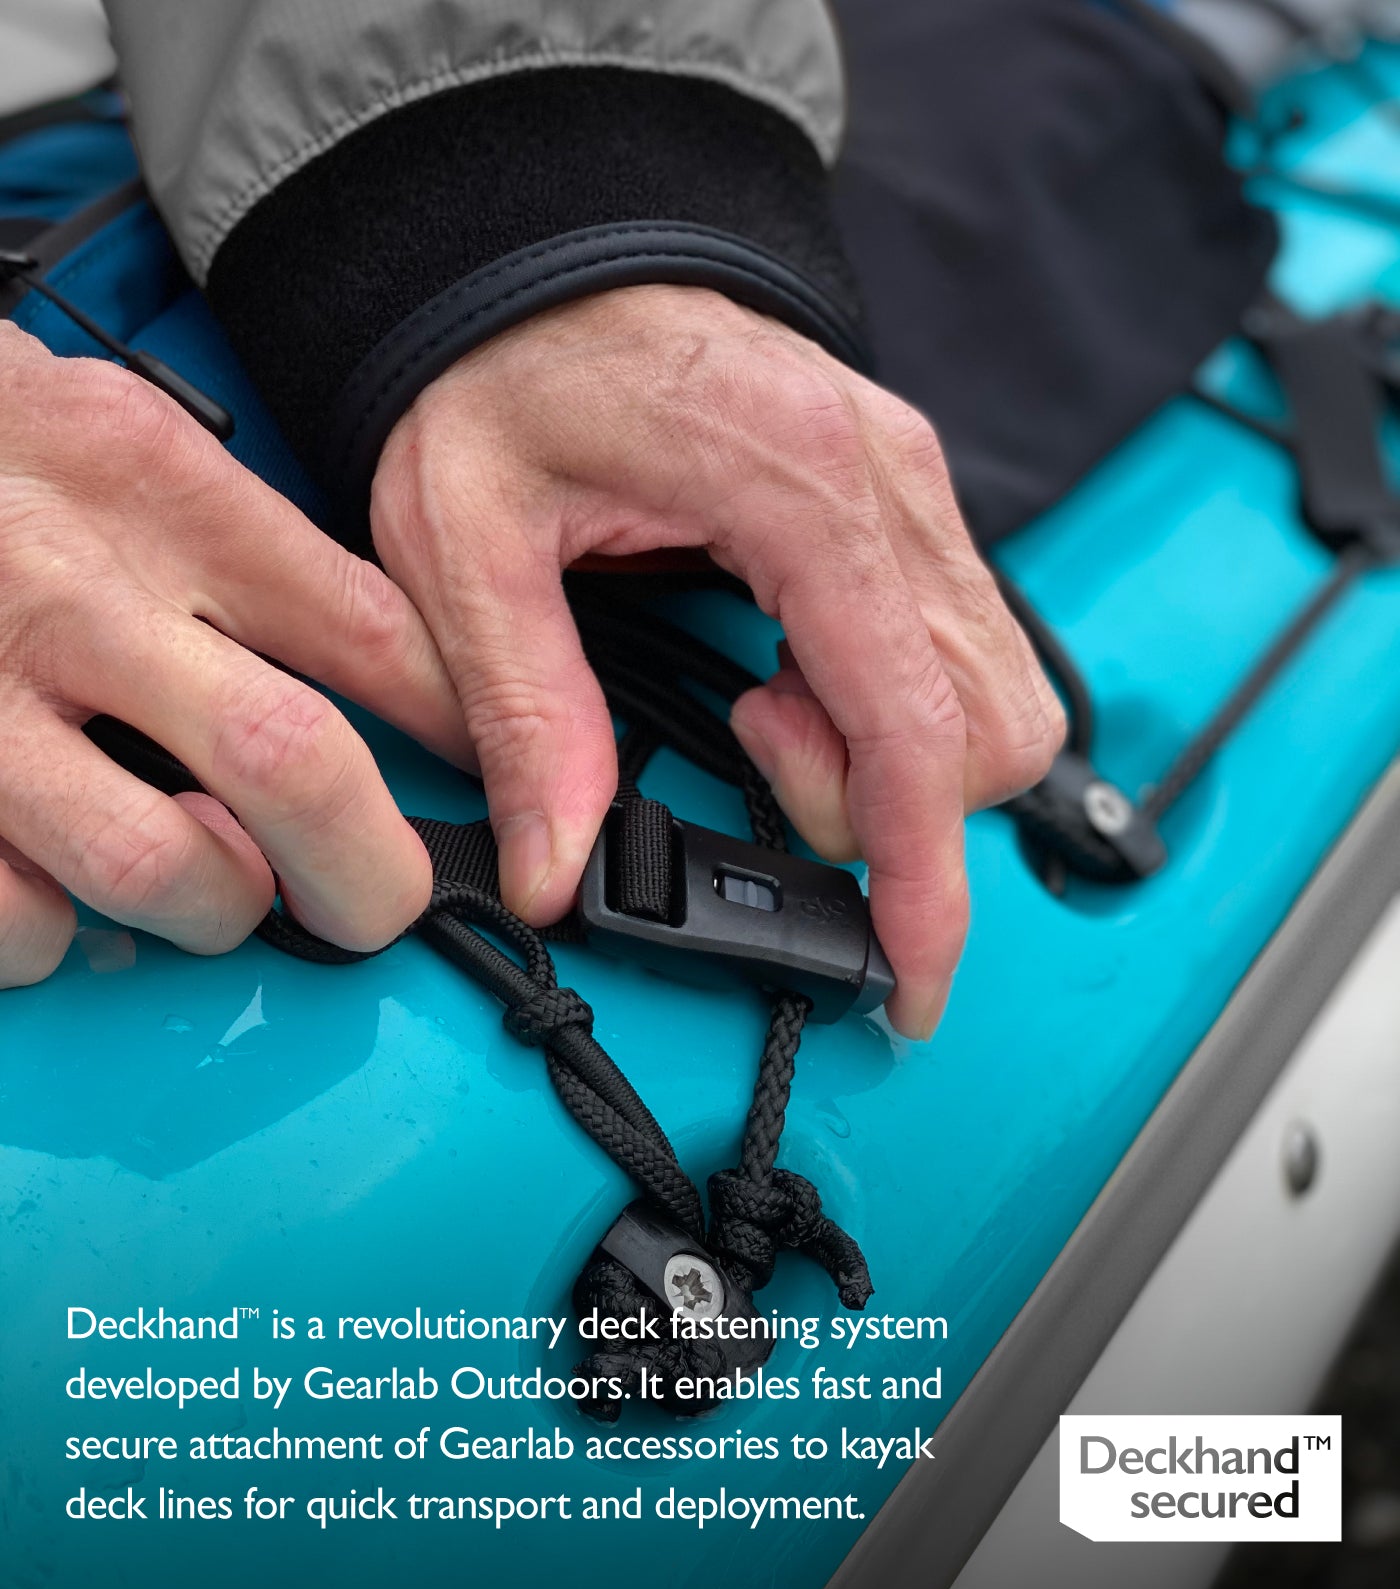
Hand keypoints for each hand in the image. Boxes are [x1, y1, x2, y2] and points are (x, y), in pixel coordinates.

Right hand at [0, 323, 469, 987]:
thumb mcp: (138, 450)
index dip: (459, 730)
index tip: (495, 787)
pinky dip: (62, 938)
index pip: (368, 630)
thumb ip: (259, 554)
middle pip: (289, 762)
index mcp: (162, 497)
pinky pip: (16, 919)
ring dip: (214, 907)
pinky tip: (71, 893)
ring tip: (210, 883)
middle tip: (378, 902)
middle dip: (366, 871)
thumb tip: (397, 672)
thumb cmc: (2, 462)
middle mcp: (76, 592)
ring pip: (157, 867)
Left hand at [371, 286, 1062, 1037]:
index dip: (925, 881)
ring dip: (888, 754)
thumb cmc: (500, 367)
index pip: (917, 729)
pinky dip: (885, 703)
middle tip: (752, 745)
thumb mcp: (466, 545)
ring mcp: (910, 485)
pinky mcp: (899, 496)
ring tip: (760, 705)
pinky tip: (787, 671)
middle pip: (988, 732)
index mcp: (802, 493)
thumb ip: (524, 716)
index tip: (917, 980)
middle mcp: (891, 487)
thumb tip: (554, 868)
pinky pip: (952, 644)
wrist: (540, 252)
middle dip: (885, 803)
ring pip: (990, 693)